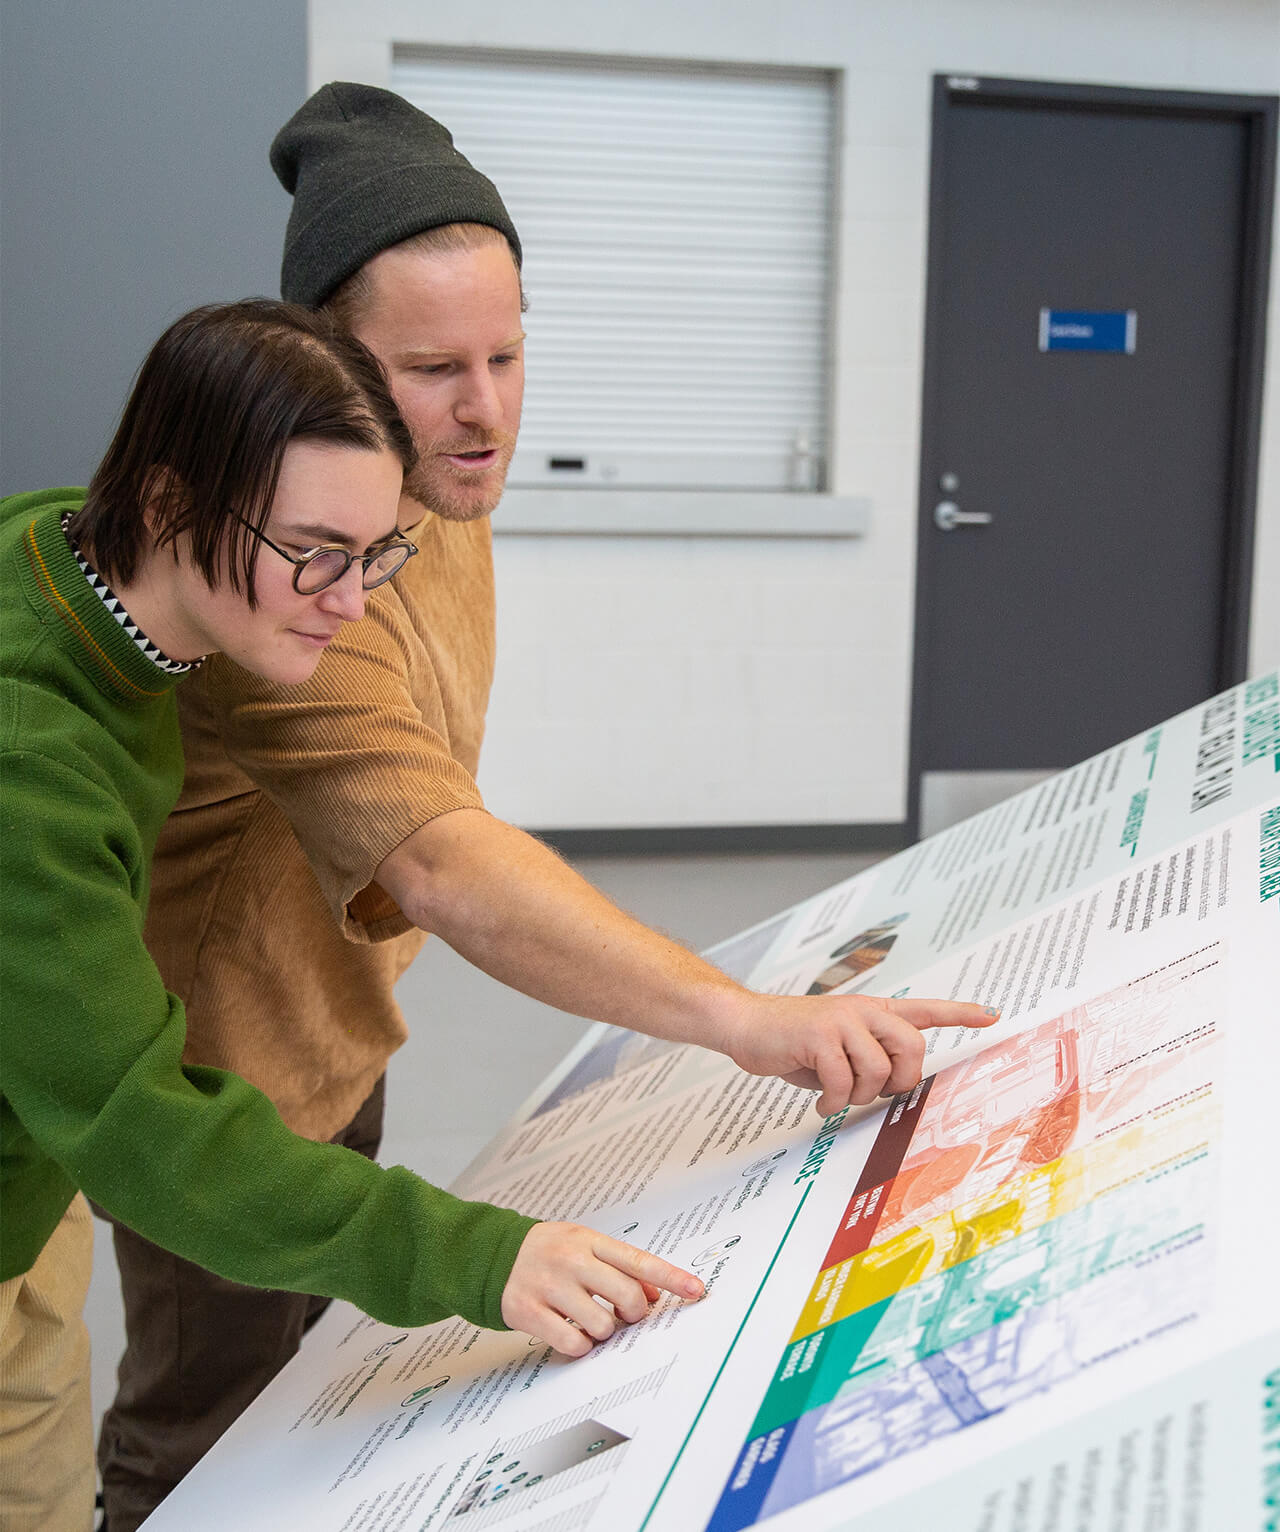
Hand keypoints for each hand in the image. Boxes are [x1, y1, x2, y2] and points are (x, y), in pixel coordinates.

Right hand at [501, 1223, 704, 1357]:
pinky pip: (575, 1343)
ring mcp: (550, 1286)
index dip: (671, 1277)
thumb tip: (654, 1292)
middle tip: (626, 1314)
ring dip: (605, 1331)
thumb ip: (619, 1265)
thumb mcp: (584, 1245)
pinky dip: (581, 1345)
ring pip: (603, 1325)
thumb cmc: (548, 1251)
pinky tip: (573, 1333)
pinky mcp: (530, 1312)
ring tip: (591, 1320)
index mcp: (589, 1240)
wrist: (494, 1256)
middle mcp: (572, 1261)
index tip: (696, 1290)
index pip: (639, 1260)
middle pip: (627, 1296)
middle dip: (635, 1313)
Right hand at [721, 994, 997, 1116]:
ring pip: (877, 1071)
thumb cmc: (791, 1043)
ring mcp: (842, 1019)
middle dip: (898, 1079)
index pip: (923, 1010)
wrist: (746, 1024)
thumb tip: (892, 1088)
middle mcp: (861, 1010)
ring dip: (856, 1095)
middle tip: (872, 1091)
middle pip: (912, 1047)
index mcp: (870, 1012)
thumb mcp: (837, 1050)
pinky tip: (819, 1101)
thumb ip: (867, 1060)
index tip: (993, 1015)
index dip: (960, 1013)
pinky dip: (832, 1101)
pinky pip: (843, 1081)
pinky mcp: (820, 1034)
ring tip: (835, 1094)